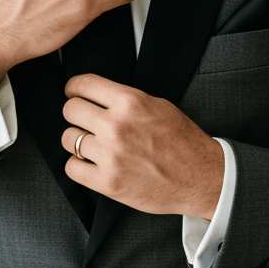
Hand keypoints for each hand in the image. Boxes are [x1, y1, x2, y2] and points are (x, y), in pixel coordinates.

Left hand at [61, 75, 225, 218]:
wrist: (200, 178)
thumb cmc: (182, 142)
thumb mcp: (158, 106)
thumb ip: (125, 99)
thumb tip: (95, 95)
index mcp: (130, 102)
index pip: (83, 85)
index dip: (74, 88)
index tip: (73, 93)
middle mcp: (116, 126)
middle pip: (70, 110)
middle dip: (75, 114)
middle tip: (84, 121)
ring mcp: (110, 156)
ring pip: (68, 139)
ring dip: (77, 141)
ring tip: (93, 145)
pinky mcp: (108, 182)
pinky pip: (71, 168)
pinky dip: (79, 166)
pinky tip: (92, 164)